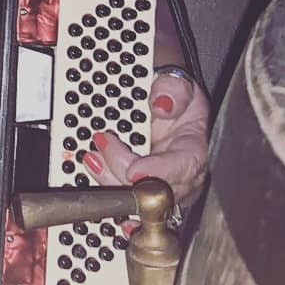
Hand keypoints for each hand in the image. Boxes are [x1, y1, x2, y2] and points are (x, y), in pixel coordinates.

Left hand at [80, 70, 209, 206]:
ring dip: (111, 182)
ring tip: (92, 157)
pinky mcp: (143, 189)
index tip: (135, 170)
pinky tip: (98, 181)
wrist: (162, 102)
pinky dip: (110, 193)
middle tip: (101, 147)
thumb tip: (162, 104)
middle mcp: (180, 174)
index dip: (159, 172)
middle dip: (124, 174)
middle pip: (157, 190)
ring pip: (140, 200)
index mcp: (193, 147)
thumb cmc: (172, 97)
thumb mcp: (177, 83)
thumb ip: (173, 89)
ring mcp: (161, 184)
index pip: (183, 167)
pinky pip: (128, 201)